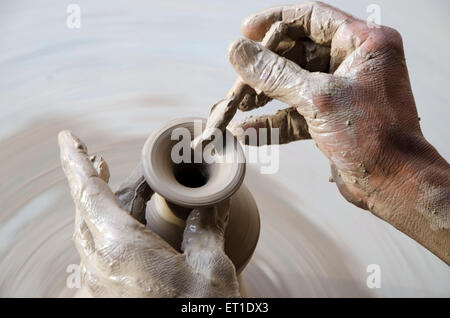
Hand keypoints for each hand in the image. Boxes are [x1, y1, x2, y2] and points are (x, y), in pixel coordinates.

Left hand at [58, 130, 239, 296]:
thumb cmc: (202, 312)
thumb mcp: (211, 266)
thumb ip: (207, 227)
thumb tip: (214, 198)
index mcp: (121, 248)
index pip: (90, 192)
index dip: (77, 161)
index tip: (68, 138)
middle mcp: (100, 266)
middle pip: (86, 209)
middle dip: (91, 180)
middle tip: (98, 158)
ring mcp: (98, 285)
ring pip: (88, 232)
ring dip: (97, 206)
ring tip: (110, 187)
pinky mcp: (104, 298)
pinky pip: (93, 257)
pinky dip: (102, 233)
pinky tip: (114, 231)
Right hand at [227, 2, 449, 262]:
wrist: (393, 183)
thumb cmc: (372, 136)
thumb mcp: (318, 98)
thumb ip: (274, 73)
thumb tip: (238, 52)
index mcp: (364, 43)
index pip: (312, 18)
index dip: (277, 21)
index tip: (247, 31)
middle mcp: (353, 63)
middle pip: (297, 53)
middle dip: (265, 68)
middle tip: (239, 79)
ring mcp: (340, 92)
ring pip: (293, 84)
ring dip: (264, 96)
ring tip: (238, 105)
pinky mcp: (330, 118)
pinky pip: (295, 113)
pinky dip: (272, 122)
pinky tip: (247, 132)